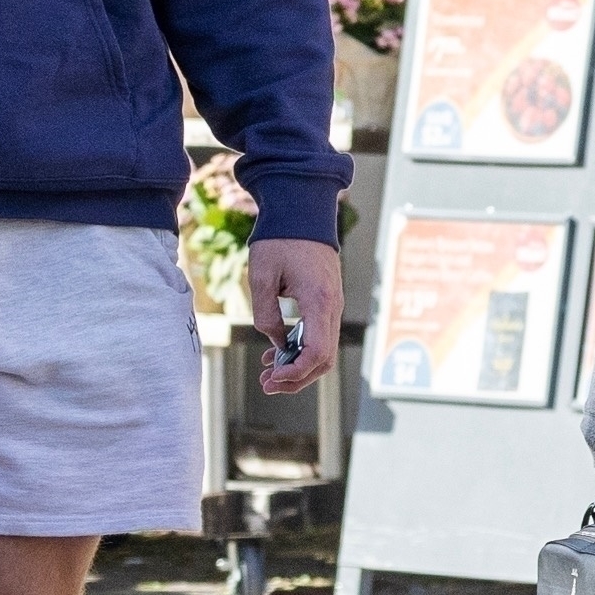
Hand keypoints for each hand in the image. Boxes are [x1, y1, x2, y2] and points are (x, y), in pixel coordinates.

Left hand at [248, 234, 343, 393]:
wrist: (301, 210)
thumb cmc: (281, 239)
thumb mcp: (262, 276)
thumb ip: (266, 314)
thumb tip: (275, 343)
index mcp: (319, 301)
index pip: (317, 353)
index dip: (295, 373)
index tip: (272, 377)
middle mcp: (332, 306)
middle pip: (324, 359)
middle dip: (296, 378)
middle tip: (267, 383)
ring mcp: (332, 304)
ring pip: (323, 350)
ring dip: (298, 367)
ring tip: (268, 373)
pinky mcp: (326, 301)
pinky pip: (319, 334)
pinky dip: (301, 349)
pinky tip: (277, 352)